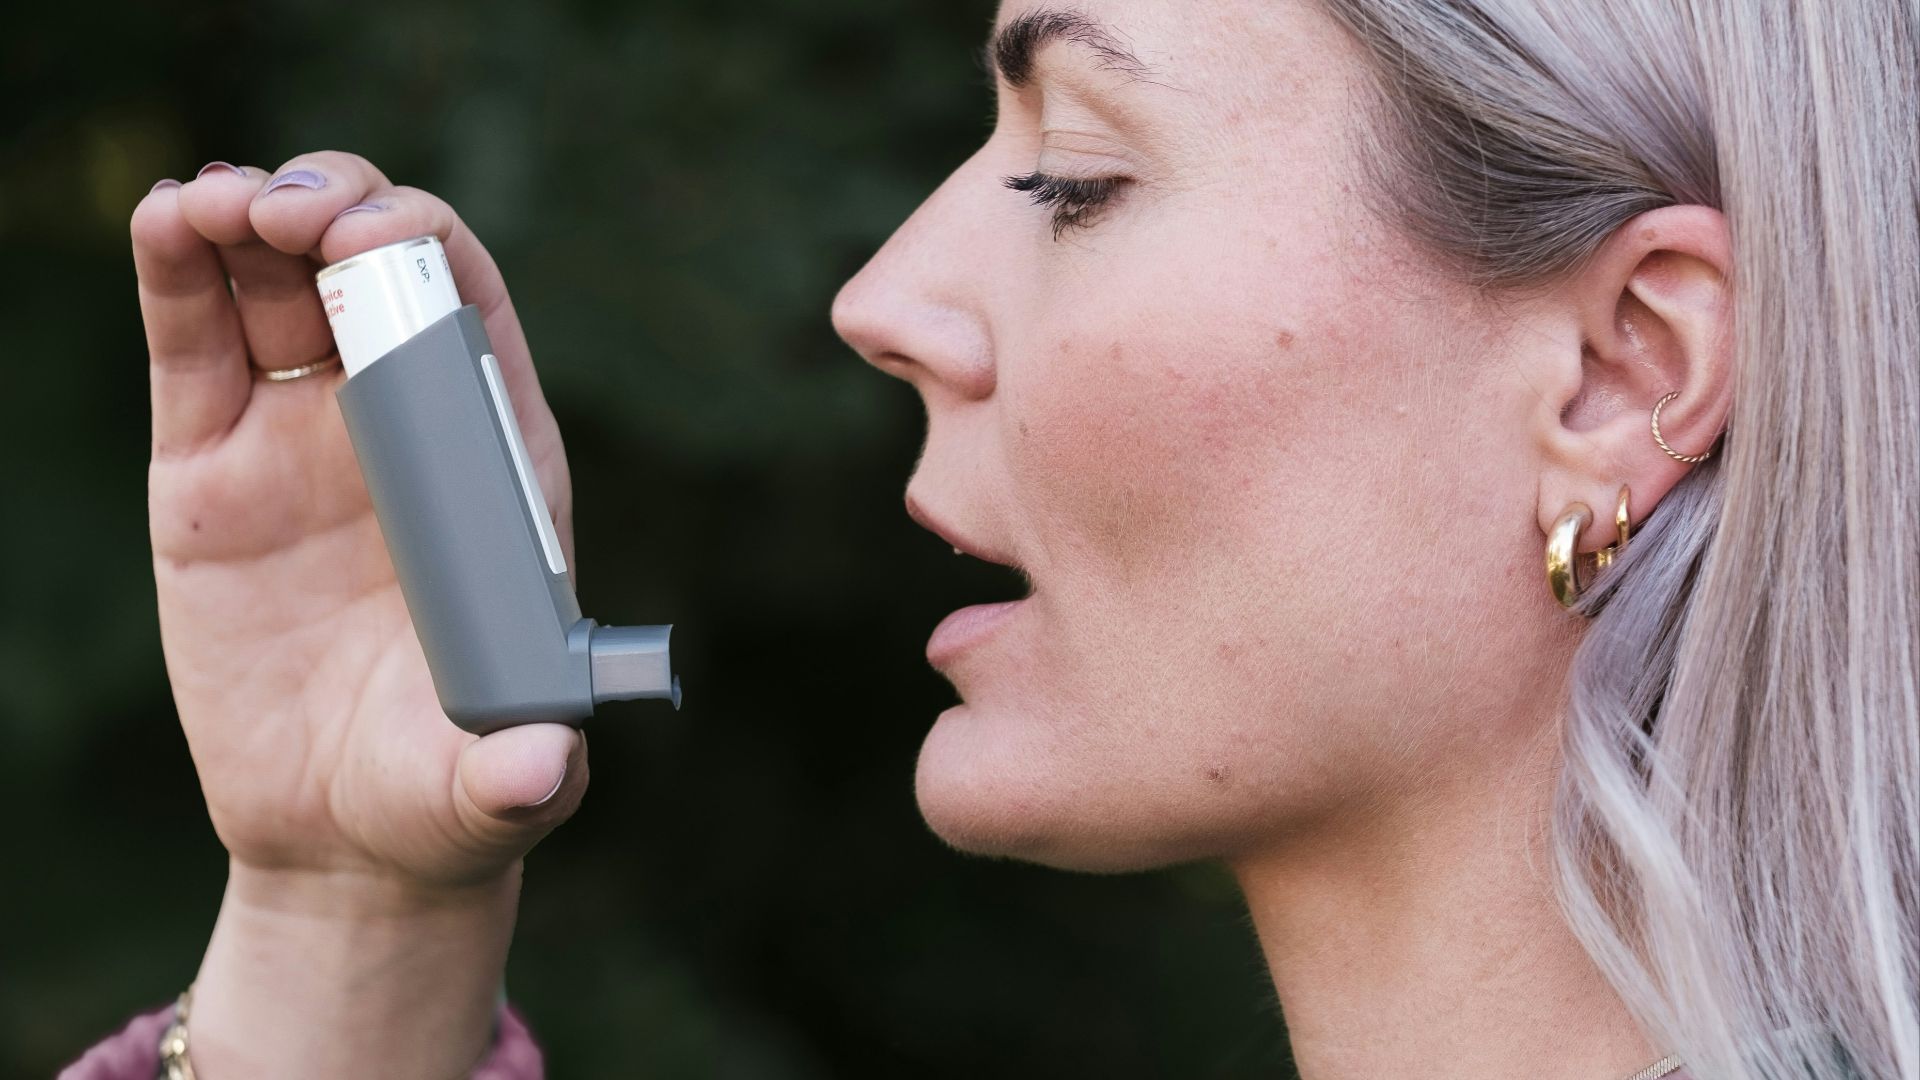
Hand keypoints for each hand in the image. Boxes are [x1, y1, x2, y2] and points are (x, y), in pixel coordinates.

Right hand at [132, 152, 585, 1074]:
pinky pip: (192, 347)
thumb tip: (537, 768)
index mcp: (489, 469)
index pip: (474, 318)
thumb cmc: (441, 798)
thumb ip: (517, 773)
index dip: (429, 254)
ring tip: (211, 203)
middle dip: (337, 208)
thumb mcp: (490, 789)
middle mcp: (402, 432)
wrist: (339, 837)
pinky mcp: (208, 470)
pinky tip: (166, 219)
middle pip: (375, 272)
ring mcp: (300, 440)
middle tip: (285, 210)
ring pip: (276, 286)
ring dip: (249, 215)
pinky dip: (176, 273)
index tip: (370, 243)